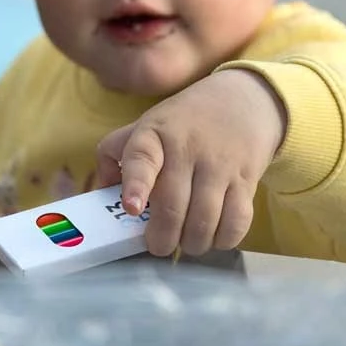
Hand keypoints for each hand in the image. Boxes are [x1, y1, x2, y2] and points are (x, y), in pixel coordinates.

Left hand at [93, 69, 285, 258]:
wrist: (241, 100)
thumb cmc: (183, 122)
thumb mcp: (146, 126)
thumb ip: (116, 155)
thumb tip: (99, 193)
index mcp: (154, 135)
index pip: (142, 158)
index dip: (136, 186)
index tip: (132, 208)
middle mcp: (187, 149)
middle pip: (173, 205)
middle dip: (162, 238)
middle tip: (158, 246)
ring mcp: (219, 164)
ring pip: (205, 220)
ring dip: (192, 243)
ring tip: (186, 242)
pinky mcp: (246, 179)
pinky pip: (237, 220)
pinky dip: (224, 239)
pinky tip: (214, 236)